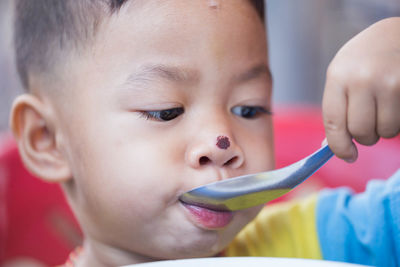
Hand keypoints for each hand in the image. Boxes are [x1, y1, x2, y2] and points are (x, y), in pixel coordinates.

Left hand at [323, 17, 399, 161]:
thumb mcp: (341, 75)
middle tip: (368, 126)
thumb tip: (329, 146)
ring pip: (386, 131)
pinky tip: (394, 103)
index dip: (339, 146)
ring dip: (384, 128)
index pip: (334, 124)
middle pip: (361, 132)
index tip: (347, 155)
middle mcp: (363, 79)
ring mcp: (391, 83)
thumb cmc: (363, 59)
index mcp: (338, 76)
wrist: (395, 33)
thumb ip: (336, 108)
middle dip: (365, 136)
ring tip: (383, 109)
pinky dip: (397, 121)